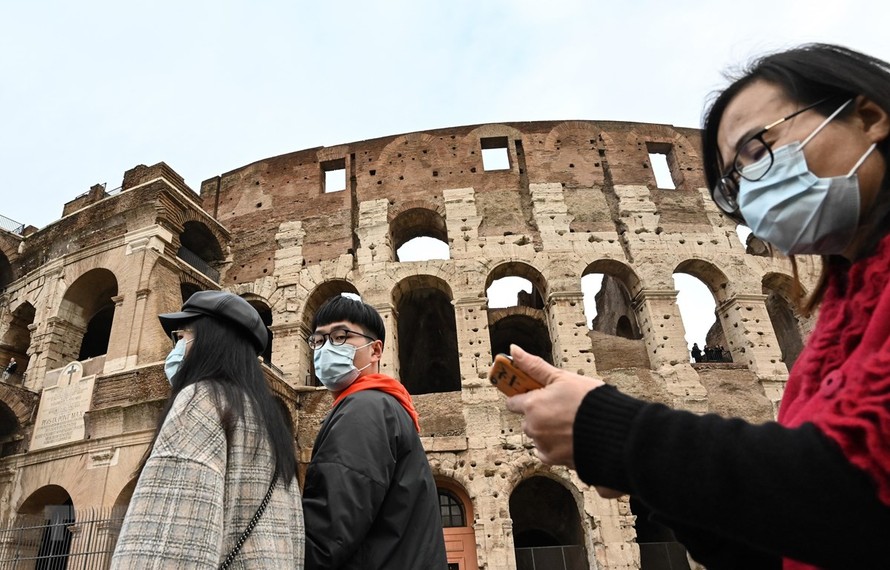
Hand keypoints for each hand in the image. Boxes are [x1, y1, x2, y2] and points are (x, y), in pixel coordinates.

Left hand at [505, 344, 603, 468]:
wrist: (616, 432)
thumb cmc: (591, 401)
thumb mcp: (563, 377)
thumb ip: (534, 366)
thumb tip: (514, 350)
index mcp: (532, 406)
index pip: (513, 402)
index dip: (524, 396)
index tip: (533, 393)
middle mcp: (533, 428)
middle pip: (528, 420)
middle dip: (540, 414)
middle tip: (562, 407)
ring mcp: (544, 446)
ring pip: (539, 436)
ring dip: (549, 431)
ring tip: (572, 423)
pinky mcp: (556, 461)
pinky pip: (549, 452)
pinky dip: (557, 446)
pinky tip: (572, 437)